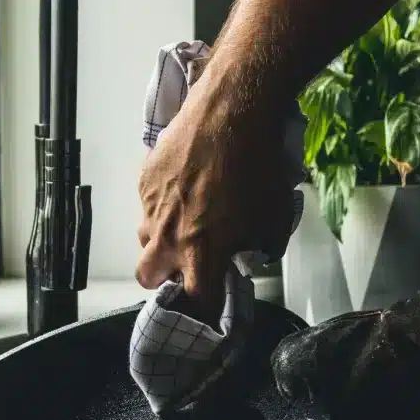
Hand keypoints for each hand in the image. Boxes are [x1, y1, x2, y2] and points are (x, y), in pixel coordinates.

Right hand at [135, 68, 295, 317]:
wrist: (231, 111)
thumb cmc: (258, 166)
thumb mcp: (276, 216)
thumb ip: (262, 247)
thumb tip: (254, 254)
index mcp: (202, 252)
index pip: (195, 300)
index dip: (204, 308)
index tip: (212, 305)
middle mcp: (168, 236)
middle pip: (148, 278)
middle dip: (165, 278)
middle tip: (189, 263)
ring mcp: (151, 207)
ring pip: (144, 240)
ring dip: (161, 241)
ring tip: (187, 220)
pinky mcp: (144, 180)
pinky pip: (146, 205)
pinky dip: (162, 206)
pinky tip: (186, 186)